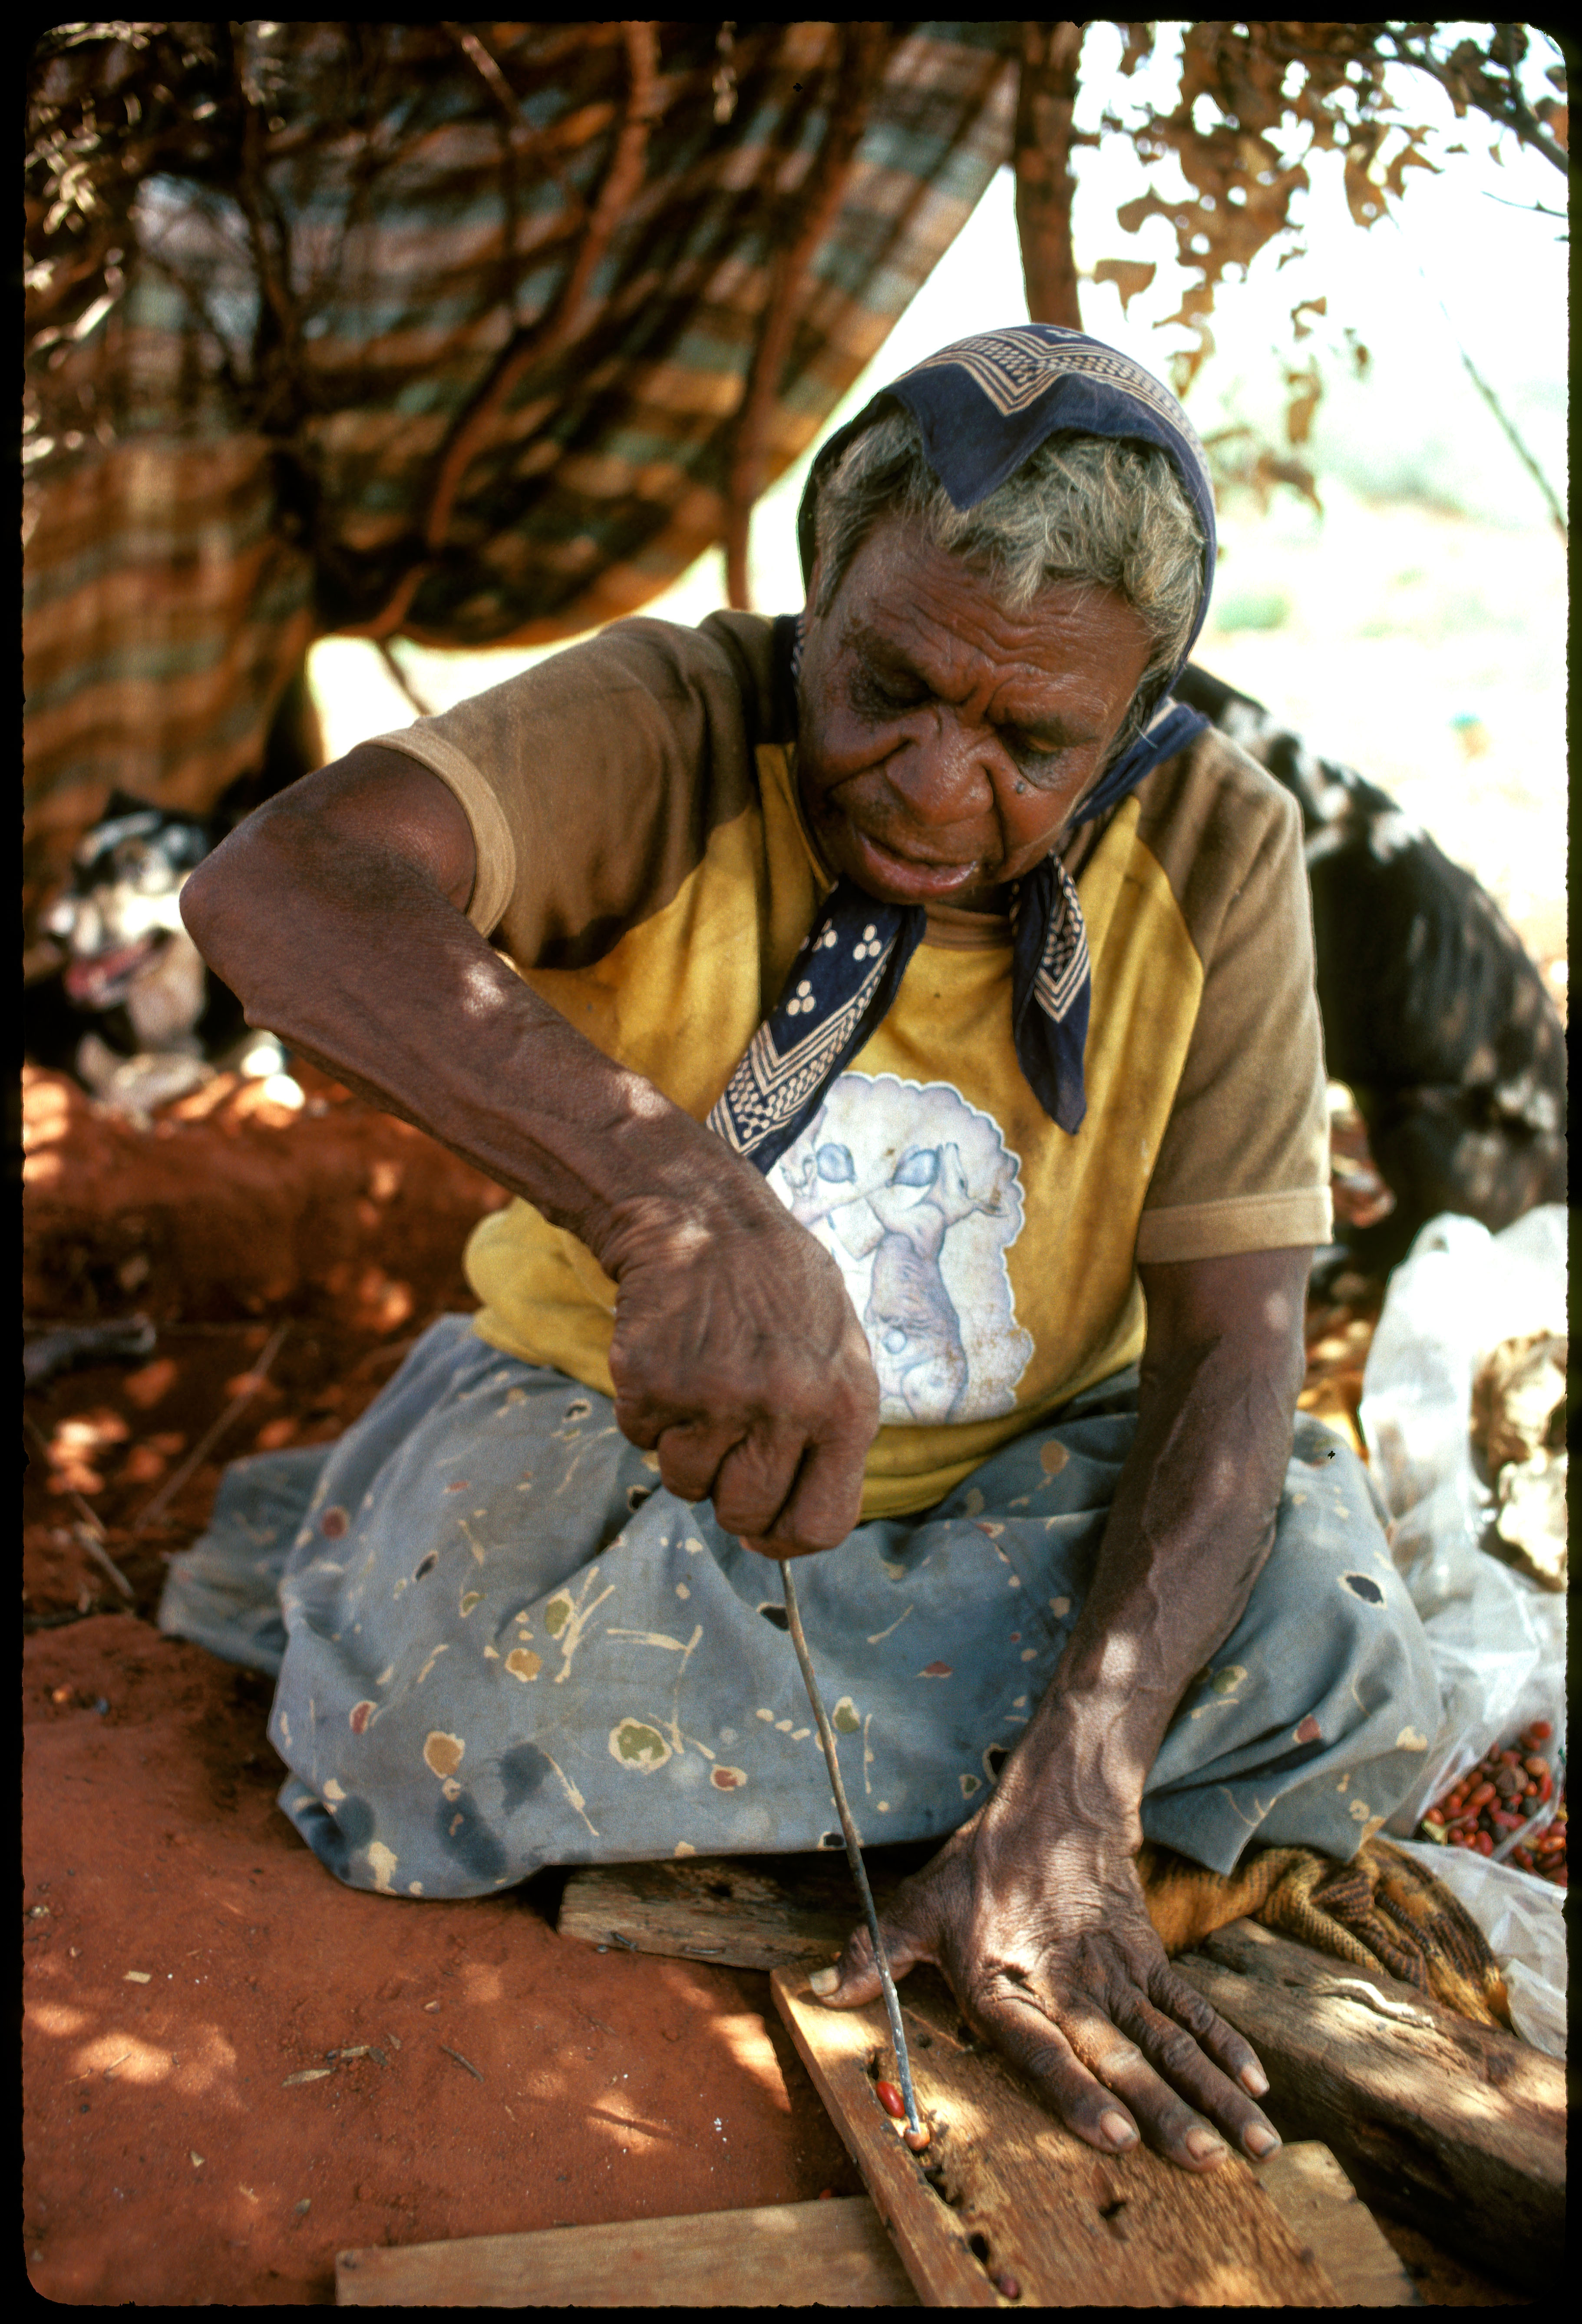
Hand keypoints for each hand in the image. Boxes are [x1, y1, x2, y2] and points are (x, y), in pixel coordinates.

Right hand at [599, 1175, 880, 1556]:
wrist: (702, 1215)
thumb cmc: (777, 1288)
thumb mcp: (838, 1352)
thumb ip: (829, 1433)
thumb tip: (797, 1524)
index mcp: (846, 1406)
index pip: (822, 1524)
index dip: (785, 1538)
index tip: (764, 1529)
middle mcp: (787, 1409)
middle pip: (744, 1516)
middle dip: (727, 1492)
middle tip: (724, 1441)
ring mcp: (717, 1397)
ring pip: (685, 1482)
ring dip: (684, 1446)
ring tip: (701, 1381)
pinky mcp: (653, 1381)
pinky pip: (640, 1437)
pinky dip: (647, 1409)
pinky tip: (669, 1356)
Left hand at [815, 1801, 1279, 2170]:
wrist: (1052, 1805)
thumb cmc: (978, 1868)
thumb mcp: (918, 1905)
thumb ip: (876, 1955)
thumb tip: (823, 1990)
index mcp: (1006, 1981)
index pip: (1042, 2046)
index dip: (1077, 2092)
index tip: (1116, 2137)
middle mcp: (1067, 1983)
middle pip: (1121, 2054)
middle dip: (1167, 2111)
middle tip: (1205, 2162)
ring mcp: (1116, 1972)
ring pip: (1169, 2039)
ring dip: (1212, 2092)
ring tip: (1251, 2147)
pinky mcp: (1147, 1957)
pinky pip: (1191, 2006)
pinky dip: (1224, 2044)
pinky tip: (1255, 2088)